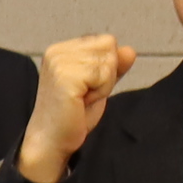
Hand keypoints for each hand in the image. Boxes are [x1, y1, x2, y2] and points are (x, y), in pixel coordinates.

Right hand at [16, 35, 137, 182]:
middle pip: (109, 47)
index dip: (106, 67)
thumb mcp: (97, 85)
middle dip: (106, 75)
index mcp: (62, 49)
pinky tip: (82, 102)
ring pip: (108, 61)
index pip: (106, 41)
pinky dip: (100, 92)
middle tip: (85, 95)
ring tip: (82, 99)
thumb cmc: (72, 115)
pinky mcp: (65, 76)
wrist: (52, 141)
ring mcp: (59, 62)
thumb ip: (113, 66)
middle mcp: (58, 51)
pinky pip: (103, 75)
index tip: (86, 87)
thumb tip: (130, 50)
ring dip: (103, 85)